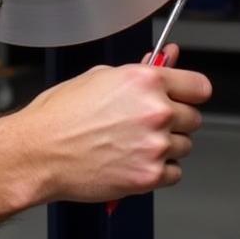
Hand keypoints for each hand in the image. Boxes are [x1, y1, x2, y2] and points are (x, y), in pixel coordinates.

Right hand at [7, 44, 209, 203]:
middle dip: (176, 119)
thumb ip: (139, 73)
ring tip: (134, 142)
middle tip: (149, 121)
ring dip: (167, 145)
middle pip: (194, 118)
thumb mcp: (100, 76)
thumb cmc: (61, 114)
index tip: (186, 96)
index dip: (191, 91)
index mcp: (145, 80)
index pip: (199, 86)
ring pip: (185, 146)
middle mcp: (156, 111)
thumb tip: (165, 62)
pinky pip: (174, 173)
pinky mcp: (149, 176)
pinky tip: (135, 160)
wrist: (40, 151)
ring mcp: (155, 146)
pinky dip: (159, 170)